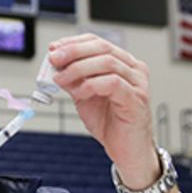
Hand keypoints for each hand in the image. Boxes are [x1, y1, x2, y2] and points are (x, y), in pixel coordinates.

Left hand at [48, 34, 159, 187]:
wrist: (126, 151)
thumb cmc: (111, 124)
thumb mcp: (84, 96)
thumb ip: (73, 80)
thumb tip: (55, 66)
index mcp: (122, 64)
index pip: (97, 42)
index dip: (73, 43)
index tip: (54, 49)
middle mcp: (133, 70)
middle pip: (102, 48)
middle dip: (73, 52)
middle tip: (55, 60)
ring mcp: (137, 83)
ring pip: (107, 62)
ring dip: (78, 69)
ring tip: (62, 79)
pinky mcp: (136, 99)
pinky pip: (112, 83)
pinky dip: (91, 85)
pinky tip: (80, 93)